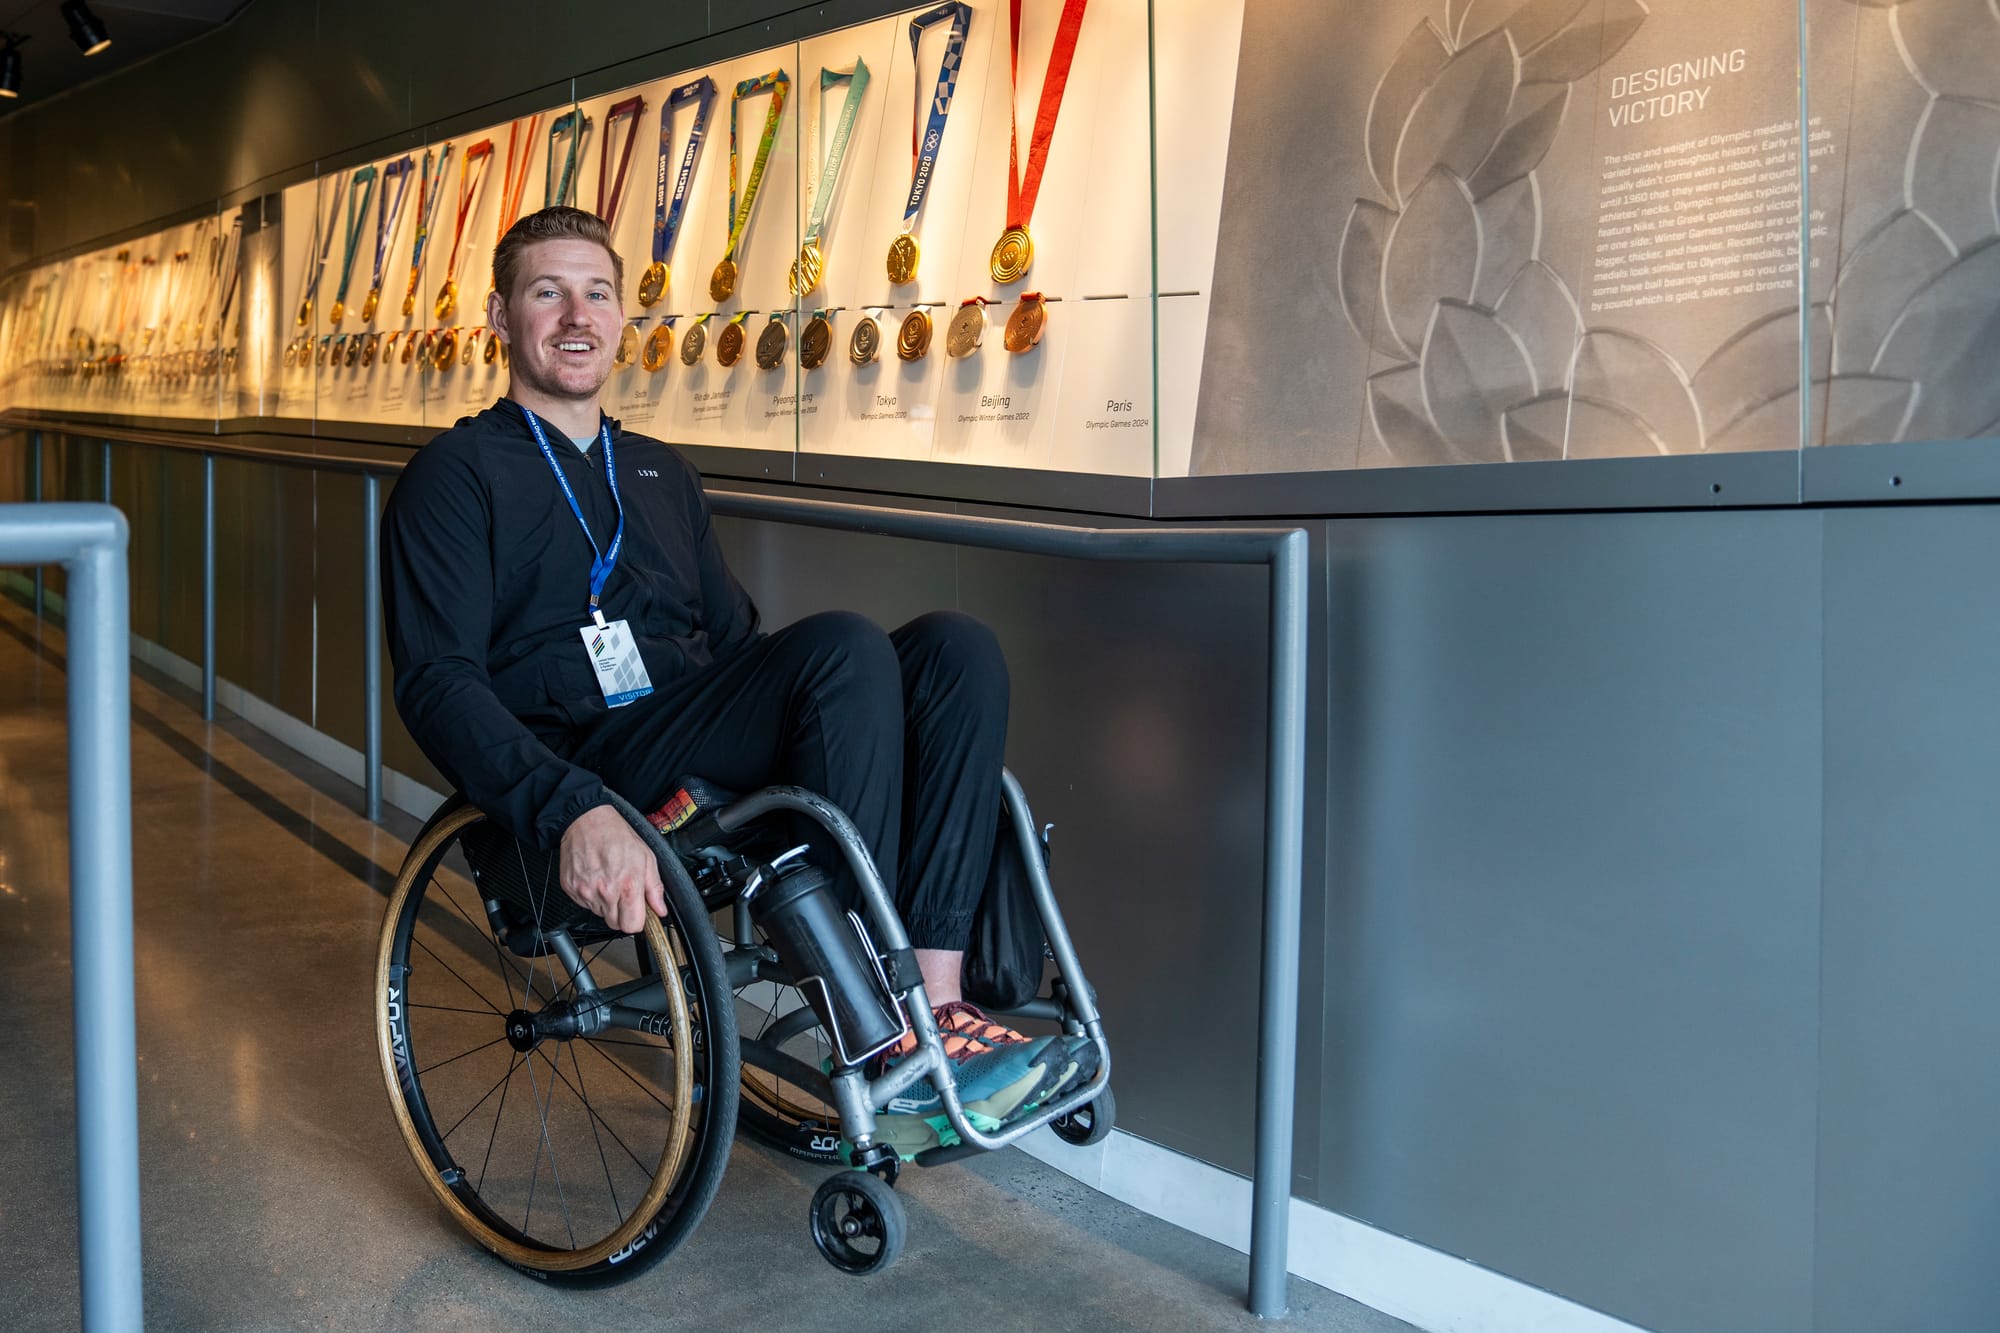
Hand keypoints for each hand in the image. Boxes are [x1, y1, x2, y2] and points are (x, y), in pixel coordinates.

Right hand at [558, 803, 667, 934]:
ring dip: (605, 903)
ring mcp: (585, 891)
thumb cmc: (616, 835)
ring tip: (608, 879)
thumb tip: (660, 909)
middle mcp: (605, 892)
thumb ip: (654, 887)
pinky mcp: (571, 889)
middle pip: (615, 924)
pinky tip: (595, 877)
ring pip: (599, 914)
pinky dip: (590, 895)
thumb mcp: (646, 857)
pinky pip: (584, 904)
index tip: (637, 912)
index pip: (632, 926)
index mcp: (627, 886)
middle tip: (622, 892)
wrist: (586, 821)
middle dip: (621, 913)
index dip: (636, 920)